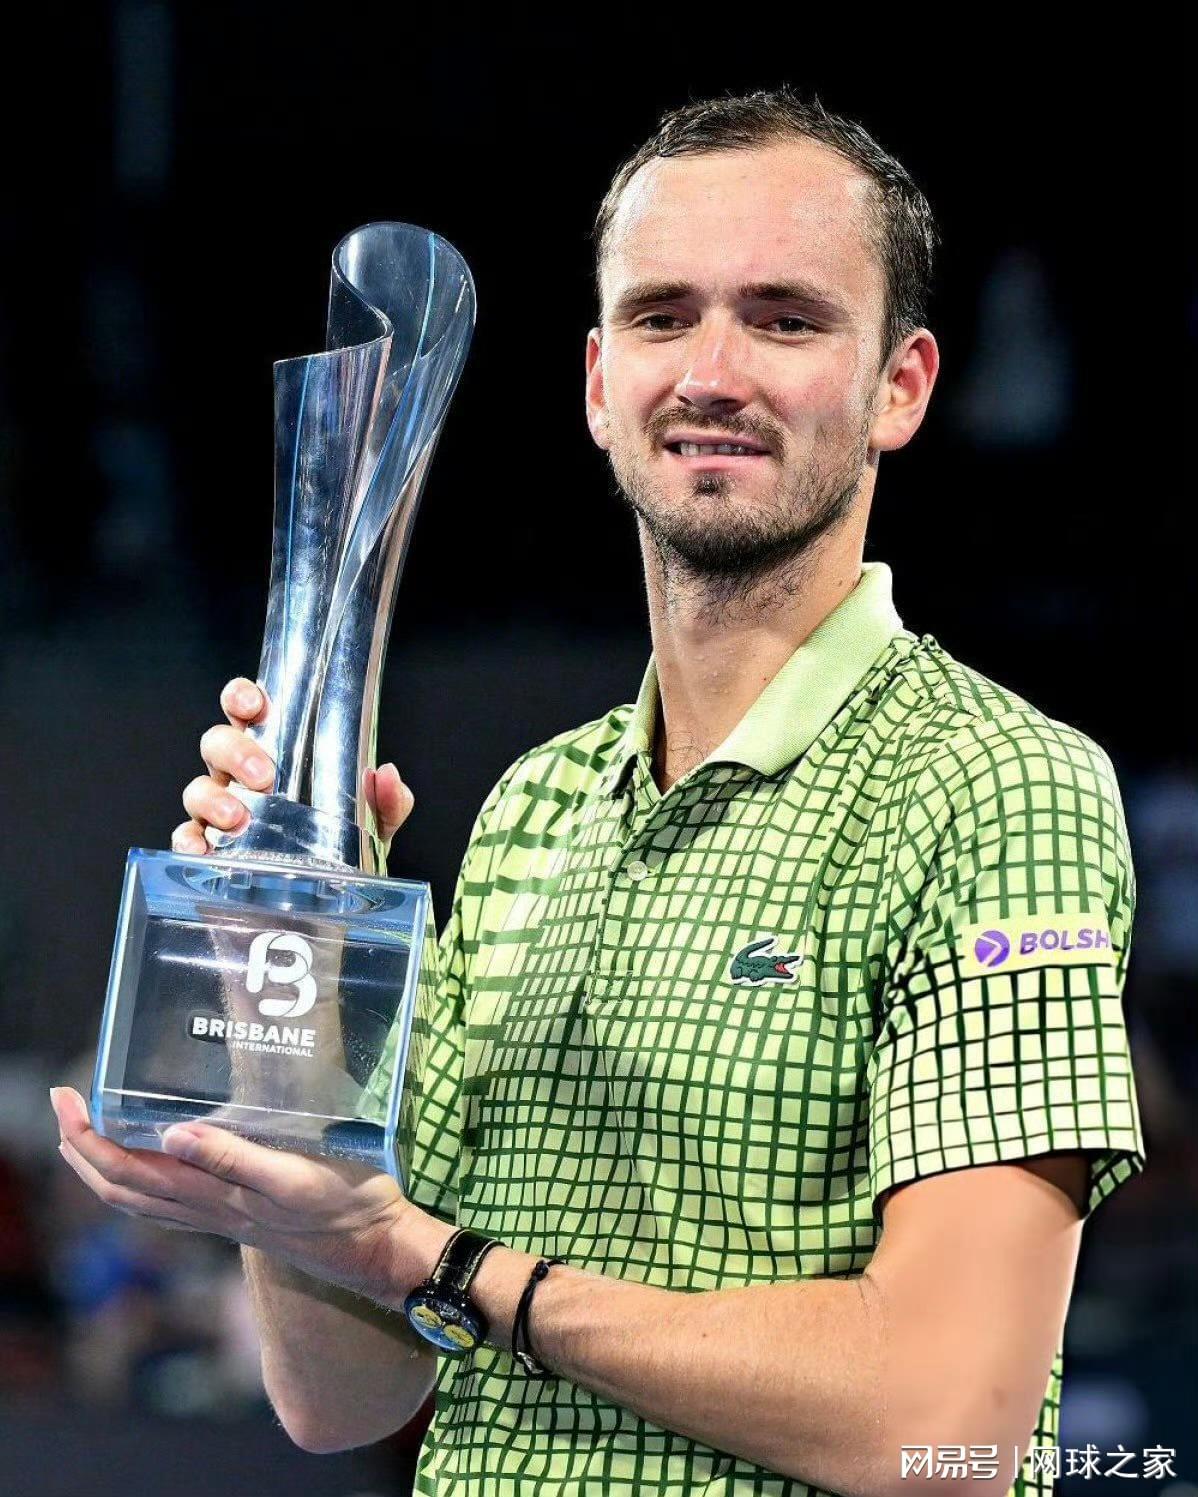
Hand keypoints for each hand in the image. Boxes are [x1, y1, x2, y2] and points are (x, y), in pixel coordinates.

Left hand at [49, 1087, 447, 1304]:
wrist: (377, 1248)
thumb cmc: (347, 1203)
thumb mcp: (295, 1176)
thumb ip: (234, 1157)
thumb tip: (169, 1136)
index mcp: (215, 1195)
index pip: (128, 1170)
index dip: (89, 1137)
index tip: (68, 1096)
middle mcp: (208, 1211)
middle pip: (122, 1188)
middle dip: (82, 1148)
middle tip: (62, 1101)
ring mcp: (221, 1219)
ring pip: (139, 1201)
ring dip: (101, 1168)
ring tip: (84, 1133)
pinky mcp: (239, 1219)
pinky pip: (167, 1208)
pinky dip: (137, 1186)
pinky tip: (145, 1167)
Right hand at [170, 677, 414, 856]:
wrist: (330, 912)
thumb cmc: (345, 854)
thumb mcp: (375, 824)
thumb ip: (388, 800)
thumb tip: (386, 773)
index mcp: (277, 757)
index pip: (249, 713)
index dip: (242, 698)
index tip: (254, 704)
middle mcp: (242, 780)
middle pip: (217, 744)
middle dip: (234, 751)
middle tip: (263, 776)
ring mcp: (220, 815)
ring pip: (197, 788)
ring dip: (212, 797)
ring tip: (237, 817)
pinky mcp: (209, 854)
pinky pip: (185, 839)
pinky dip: (187, 841)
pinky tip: (201, 849)